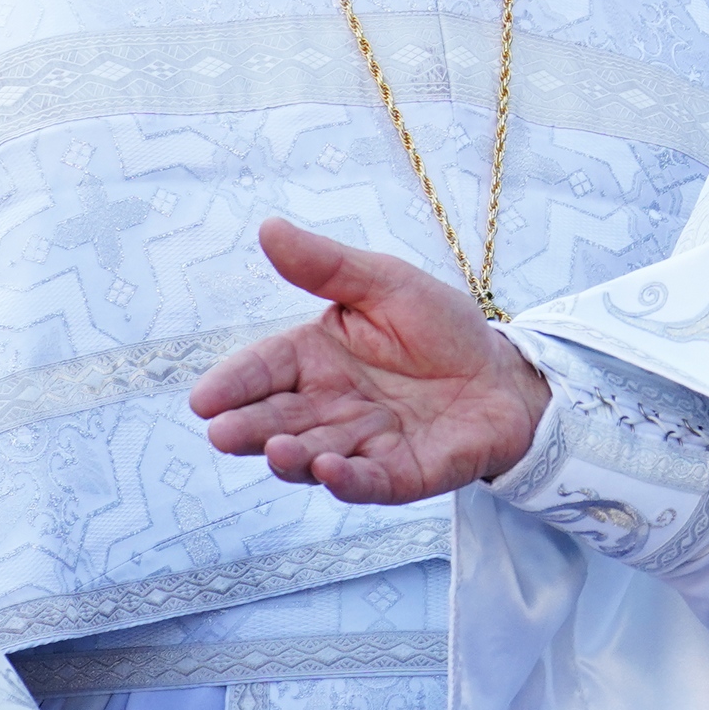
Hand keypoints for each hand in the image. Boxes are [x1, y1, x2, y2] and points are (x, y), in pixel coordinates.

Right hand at [190, 218, 551, 503]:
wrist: (504, 374)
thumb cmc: (439, 328)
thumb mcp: (387, 284)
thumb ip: (327, 266)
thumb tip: (268, 227)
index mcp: (317, 358)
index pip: (265, 369)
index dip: (234, 384)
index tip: (204, 398)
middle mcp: (328, 406)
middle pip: (277, 420)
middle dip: (248, 428)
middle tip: (223, 432)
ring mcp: (360, 445)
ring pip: (313, 456)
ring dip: (292, 456)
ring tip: (277, 449)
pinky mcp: (398, 475)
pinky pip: (367, 481)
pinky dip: (346, 479)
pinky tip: (330, 469)